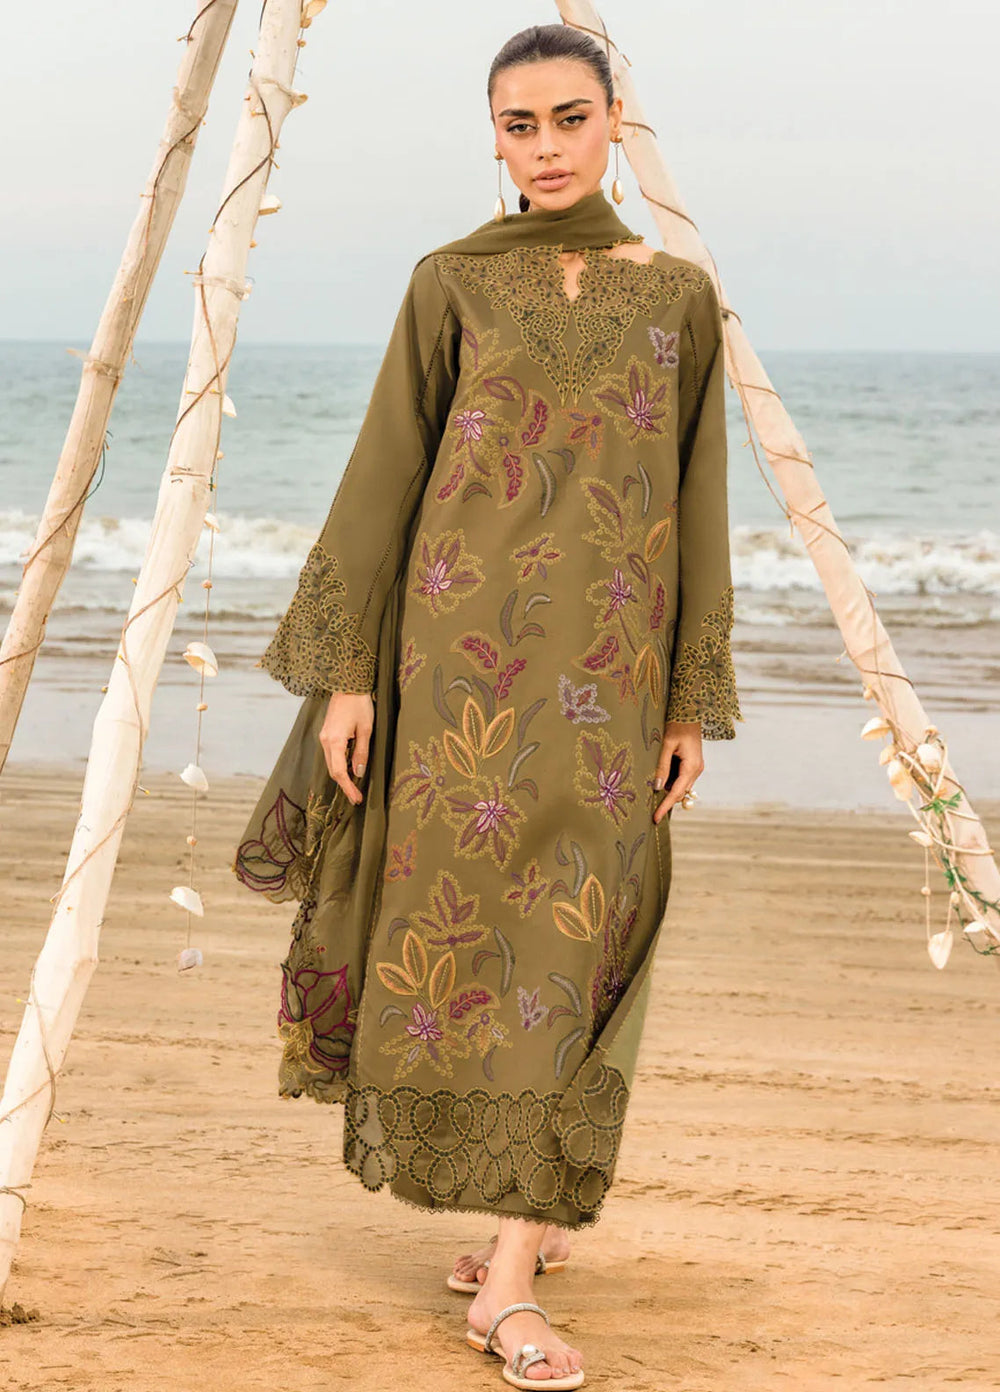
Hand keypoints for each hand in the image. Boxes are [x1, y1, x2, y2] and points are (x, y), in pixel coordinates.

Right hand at [319, 691, 373, 805]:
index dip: (348, 787)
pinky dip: (339, 764)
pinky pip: (331, 754)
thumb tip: (358, 773)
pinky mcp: (326, 733)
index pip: (339, 772)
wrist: (347, 684)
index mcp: (335, 741)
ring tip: (355, 786)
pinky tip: (350, 768)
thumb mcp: (366, 730)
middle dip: (344, 785)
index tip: (356, 798)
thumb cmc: (359, 705)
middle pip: (333, 770)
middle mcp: (325, 741)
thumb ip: (361, 753)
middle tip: (356, 797)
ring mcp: (323, 737)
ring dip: (342, 775)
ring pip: (331, 763)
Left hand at [652, 720, 703, 823]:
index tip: (656, 818)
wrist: (690, 713)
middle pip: (680, 793)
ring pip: (680, 787)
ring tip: (651, 788)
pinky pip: (681, 779)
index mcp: (691, 766)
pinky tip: (660, 775)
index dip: (665, 806)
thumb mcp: (666, 745)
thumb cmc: (677, 725)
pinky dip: (671, 781)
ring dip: (668, 790)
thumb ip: (662, 766)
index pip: (677, 792)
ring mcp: (695, 768)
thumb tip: (657, 786)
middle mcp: (696, 770)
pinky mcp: (692, 764)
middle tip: (650, 810)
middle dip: (666, 801)